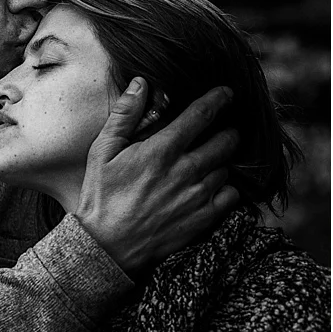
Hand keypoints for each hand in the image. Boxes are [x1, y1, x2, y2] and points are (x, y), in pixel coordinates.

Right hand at [74, 79, 241, 274]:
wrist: (105, 249)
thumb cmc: (101, 197)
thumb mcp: (103, 151)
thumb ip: (125, 115)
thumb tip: (141, 82)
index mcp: (162, 150)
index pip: (202, 114)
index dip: (219, 98)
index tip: (227, 93)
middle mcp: (185, 171)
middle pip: (226, 140)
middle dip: (228, 130)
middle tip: (222, 129)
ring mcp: (196, 197)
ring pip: (228, 167)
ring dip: (224, 159)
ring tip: (212, 159)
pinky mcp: (201, 220)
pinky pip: (231, 196)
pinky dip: (227, 188)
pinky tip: (213, 186)